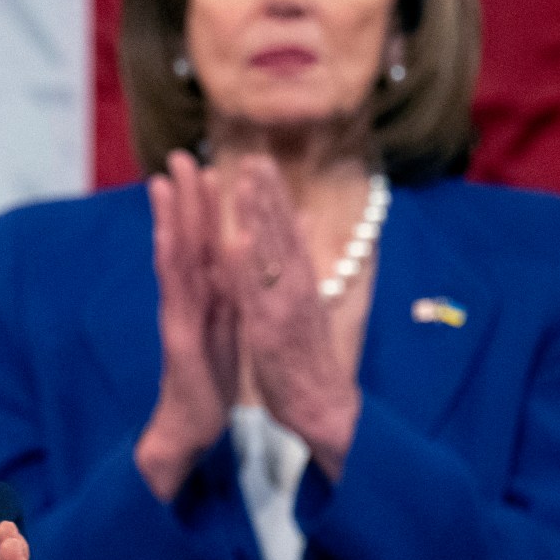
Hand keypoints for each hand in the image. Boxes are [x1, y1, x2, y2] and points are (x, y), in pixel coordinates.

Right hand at [135, 150, 240, 498]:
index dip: (205, 205)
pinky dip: (176, 262)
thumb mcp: (229, 327)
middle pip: (185, 239)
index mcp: (205, 295)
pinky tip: (174, 236)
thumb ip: (233, 293)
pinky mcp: (178, 336)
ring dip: (168, 219)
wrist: (194, 424)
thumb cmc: (210, 377)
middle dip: (182, 197)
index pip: (204, 242)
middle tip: (178, 156)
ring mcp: (179, 315)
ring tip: (162, 184)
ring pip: (173, 257)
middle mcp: (187, 298)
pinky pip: (177, 294)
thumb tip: (241, 261)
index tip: (206, 167)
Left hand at [219, 155, 360, 475]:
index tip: (259, 161)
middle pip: (280, 232)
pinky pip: (258, 294)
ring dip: (259, 216)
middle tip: (253, 155)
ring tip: (245, 181)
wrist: (320, 404)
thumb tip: (305, 217)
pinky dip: (249, 267)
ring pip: (271, 253)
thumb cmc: (306, 354)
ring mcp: (284, 306)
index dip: (273, 195)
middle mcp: (295, 286)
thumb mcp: (304, 301)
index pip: (285, 230)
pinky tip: (239, 241)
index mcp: (298, 280)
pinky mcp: (271, 330)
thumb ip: (301, 260)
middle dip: (266, 193)